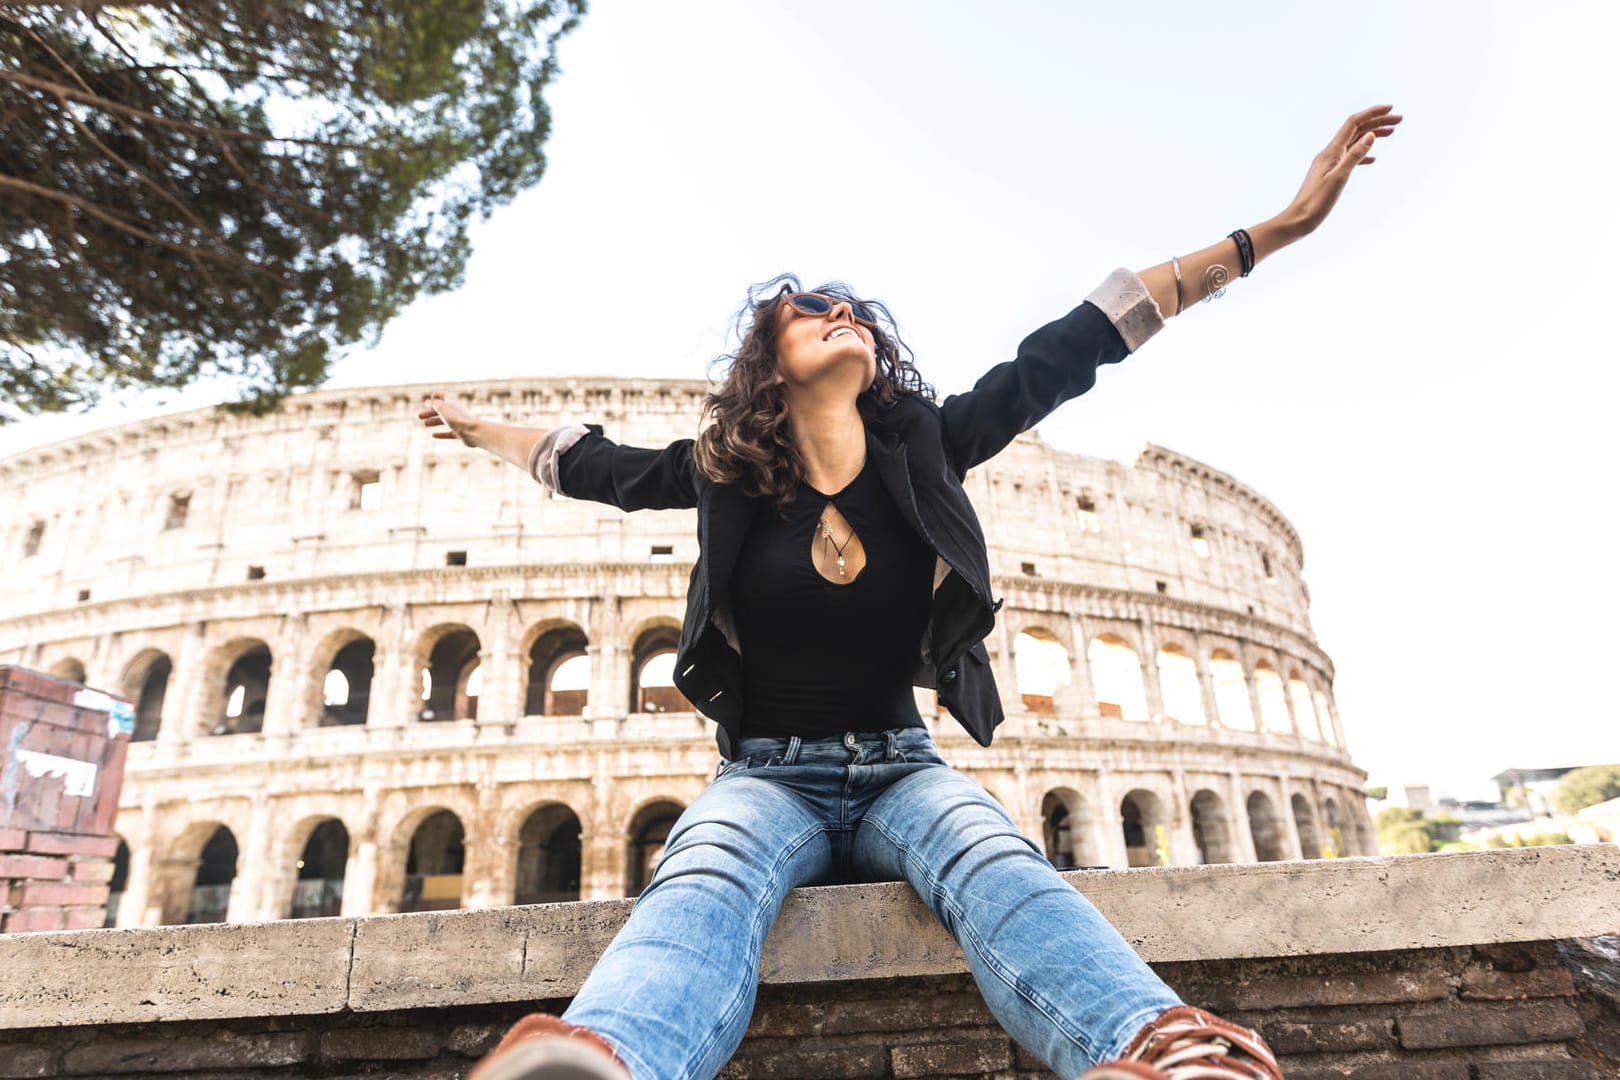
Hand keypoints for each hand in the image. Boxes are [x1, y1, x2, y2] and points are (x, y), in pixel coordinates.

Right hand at [417, 390, 479, 446]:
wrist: (472, 431)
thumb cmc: (456, 417)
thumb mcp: (441, 407)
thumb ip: (434, 403)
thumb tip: (428, 401)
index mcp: (453, 402)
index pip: (446, 395)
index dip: (438, 395)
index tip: (431, 397)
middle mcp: (456, 411)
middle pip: (442, 410)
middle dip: (430, 412)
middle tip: (419, 416)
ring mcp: (459, 422)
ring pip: (445, 421)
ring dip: (434, 421)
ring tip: (425, 424)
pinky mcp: (460, 433)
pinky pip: (449, 433)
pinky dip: (441, 433)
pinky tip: (433, 435)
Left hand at [1284, 104, 1402, 235]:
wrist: (1298, 220)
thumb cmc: (1316, 202)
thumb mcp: (1339, 178)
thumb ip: (1354, 156)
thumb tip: (1369, 135)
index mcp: (1331, 151)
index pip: (1353, 123)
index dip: (1372, 113)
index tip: (1390, 108)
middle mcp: (1329, 154)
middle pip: (1355, 130)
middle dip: (1377, 122)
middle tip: (1399, 120)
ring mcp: (1329, 164)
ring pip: (1354, 143)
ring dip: (1372, 135)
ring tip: (1391, 132)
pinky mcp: (1329, 175)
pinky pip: (1349, 158)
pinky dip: (1363, 154)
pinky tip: (1373, 159)